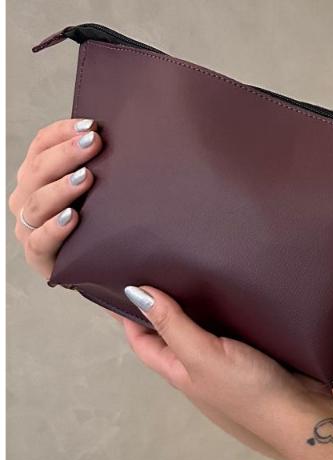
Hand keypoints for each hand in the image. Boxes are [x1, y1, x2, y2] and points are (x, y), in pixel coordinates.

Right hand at [9, 117, 101, 280]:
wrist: (98, 271)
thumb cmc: (97, 227)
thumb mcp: (96, 194)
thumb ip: (97, 168)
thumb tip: (114, 137)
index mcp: (36, 177)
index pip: (41, 146)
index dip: (62, 132)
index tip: (91, 124)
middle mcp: (27, 199)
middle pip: (38, 170)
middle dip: (66, 154)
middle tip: (94, 143)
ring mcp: (29, 228)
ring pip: (38, 203)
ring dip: (62, 188)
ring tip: (86, 178)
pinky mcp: (38, 257)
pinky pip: (40, 241)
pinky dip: (55, 228)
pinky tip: (73, 218)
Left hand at [120, 283, 332, 445]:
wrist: (304, 414)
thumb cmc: (249, 390)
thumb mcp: (203, 355)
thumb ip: (172, 325)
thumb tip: (135, 292)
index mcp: (180, 370)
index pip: (142, 340)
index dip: (128, 313)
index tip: (122, 276)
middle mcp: (202, 366)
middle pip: (174, 332)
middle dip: (165, 302)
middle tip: (162, 259)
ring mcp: (232, 362)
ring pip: (208, 327)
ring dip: (203, 302)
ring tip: (199, 263)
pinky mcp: (260, 354)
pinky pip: (239, 326)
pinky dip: (234, 307)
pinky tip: (239, 286)